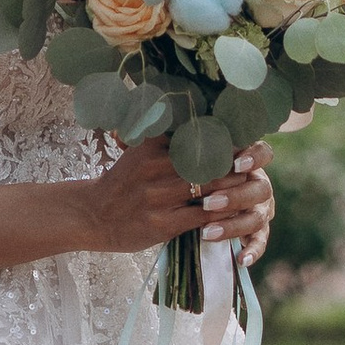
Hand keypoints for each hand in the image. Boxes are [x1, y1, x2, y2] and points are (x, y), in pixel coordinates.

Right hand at [72, 138, 274, 263]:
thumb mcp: (139, 152)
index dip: (226, 141)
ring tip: (249, 187)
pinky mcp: (161, 224)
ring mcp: (157, 197)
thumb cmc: (122, 182)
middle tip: (254, 164)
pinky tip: (234, 214)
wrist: (91, 215)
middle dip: (235, 165)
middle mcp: (154, 168)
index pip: (198, 139)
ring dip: (233, 190)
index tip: (245, 142)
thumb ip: (167, 139)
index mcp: (151, 146)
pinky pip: (201, 218)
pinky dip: (221, 216)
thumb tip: (203, 120)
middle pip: (208, 163)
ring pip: (209, 190)